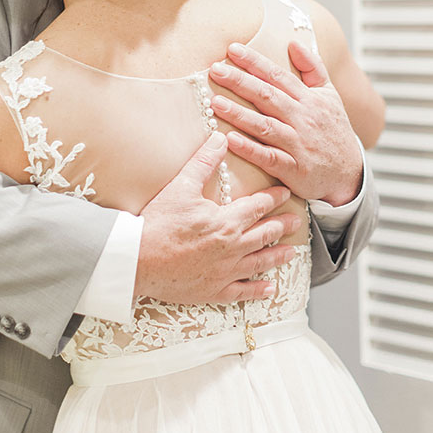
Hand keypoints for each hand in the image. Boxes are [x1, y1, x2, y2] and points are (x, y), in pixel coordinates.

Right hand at [136, 131, 301, 303]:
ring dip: (277, 256)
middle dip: (281, 226)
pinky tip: (269, 289)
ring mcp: (224, 272)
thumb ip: (204, 162)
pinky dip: (258, 291)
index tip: (285, 193)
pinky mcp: (213, 291)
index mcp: (226, 221)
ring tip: (290, 252)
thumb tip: (220, 139)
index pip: (257, 206)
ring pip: (259, 263)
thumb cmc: (157, 223)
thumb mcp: (181, 186)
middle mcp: (232, 248)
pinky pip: (242, 292)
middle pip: (264, 234)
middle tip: (295, 222)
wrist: (137, 259)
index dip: (273, 198)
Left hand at [208, 41, 362, 205]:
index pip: (278, 75)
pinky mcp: (295, 170)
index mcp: (309, 99)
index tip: (232, 49)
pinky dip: (250, 149)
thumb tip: (294, 42)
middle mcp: (303, 119)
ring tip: (215, 103)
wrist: (350, 172)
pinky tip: (230, 140)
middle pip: (268, 96)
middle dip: (240, 82)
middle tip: (214, 70)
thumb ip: (313, 68)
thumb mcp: (330, 95)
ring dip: (239, 114)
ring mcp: (299, 145)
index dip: (254, 61)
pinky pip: (269, 158)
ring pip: (265, 126)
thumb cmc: (334, 131)